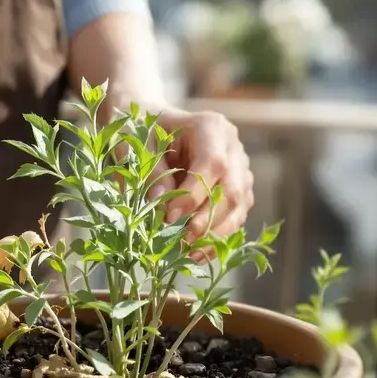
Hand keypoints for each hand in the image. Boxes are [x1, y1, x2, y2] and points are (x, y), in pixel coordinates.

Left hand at [148, 108, 252, 260]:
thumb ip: (150, 171)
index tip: (168, 216)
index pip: (213, 164)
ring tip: (188, 254)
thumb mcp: (137, 145)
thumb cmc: (141, 130)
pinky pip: (235, 216)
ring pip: (239, 207)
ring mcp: (239, 168)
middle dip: (207, 220)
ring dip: (215, 235)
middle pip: (232, 189)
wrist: (151, 123)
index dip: (193, 194)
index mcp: (211, 126)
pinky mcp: (237, 188)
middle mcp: (233, 147)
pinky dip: (217, 237)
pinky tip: (196, 253)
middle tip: (181, 241)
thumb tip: (161, 203)